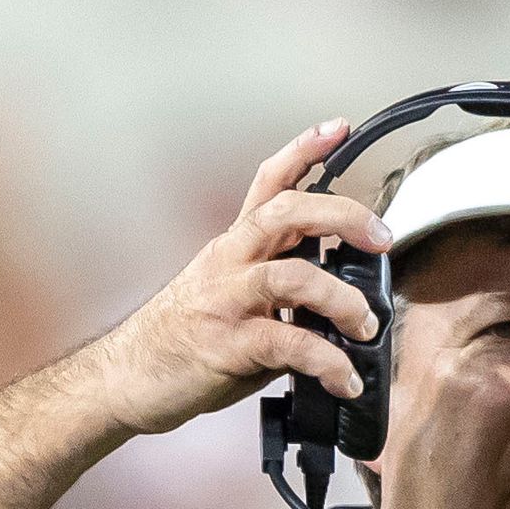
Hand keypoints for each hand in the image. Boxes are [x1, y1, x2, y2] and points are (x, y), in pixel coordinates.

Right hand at [86, 122, 392, 438]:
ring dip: (341, 299)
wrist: (127, 378)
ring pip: (293, 276)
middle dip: (344, 217)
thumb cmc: (182, 341)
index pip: (268, 183)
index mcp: (233, 247)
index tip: (337, 129)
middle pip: (288, 212)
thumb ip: (280, 294)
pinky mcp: (228, 344)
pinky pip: (289, 343)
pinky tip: (344, 379)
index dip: (303, 151)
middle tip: (382, 240)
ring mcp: (227, 300)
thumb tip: (337, 306)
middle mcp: (229, 262)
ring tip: (365, 326)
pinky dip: (327, 361)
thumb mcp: (230, 300)